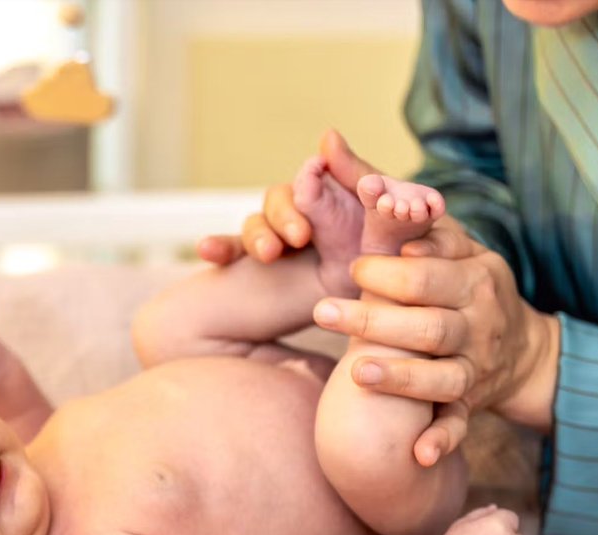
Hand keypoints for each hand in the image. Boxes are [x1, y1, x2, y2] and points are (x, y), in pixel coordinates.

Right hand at [196, 129, 378, 265]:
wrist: (373, 327)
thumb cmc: (386, 275)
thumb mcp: (390, 243)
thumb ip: (382, 202)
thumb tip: (341, 143)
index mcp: (340, 205)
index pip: (316, 177)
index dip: (312, 180)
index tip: (316, 176)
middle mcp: (307, 216)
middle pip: (281, 197)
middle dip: (285, 214)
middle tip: (299, 237)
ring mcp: (280, 240)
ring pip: (257, 223)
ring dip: (258, 235)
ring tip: (269, 255)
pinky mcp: (258, 266)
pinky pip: (233, 250)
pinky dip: (220, 246)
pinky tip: (207, 250)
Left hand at [312, 220, 560, 465]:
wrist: (525, 349)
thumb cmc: (470, 286)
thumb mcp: (460, 248)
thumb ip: (421, 221)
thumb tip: (375, 187)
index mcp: (476, 282)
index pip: (430, 275)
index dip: (390, 271)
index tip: (352, 267)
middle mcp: (478, 328)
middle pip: (428, 326)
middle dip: (375, 320)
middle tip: (322, 312)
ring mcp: (475, 370)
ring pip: (442, 378)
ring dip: (402, 379)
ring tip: (358, 372)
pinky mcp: (470, 405)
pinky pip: (458, 427)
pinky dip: (441, 441)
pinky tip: (416, 454)